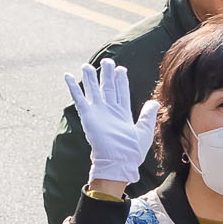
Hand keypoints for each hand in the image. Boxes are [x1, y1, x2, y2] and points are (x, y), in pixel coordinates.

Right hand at [63, 58, 160, 188]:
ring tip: (86, 65)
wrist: (118, 162)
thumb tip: (154, 102)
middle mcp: (109, 111)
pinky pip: (79, 98)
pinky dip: (73, 87)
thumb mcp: (144, 130)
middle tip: (107, 61)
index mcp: (122, 114)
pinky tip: (68, 76)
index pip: (121, 92)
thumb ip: (148, 115)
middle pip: (107, 88)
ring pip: (93, 90)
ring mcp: (98, 112)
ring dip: (90, 78)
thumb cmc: (132, 151)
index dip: (121, 81)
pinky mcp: (88, 115)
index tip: (121, 69)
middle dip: (107, 74)